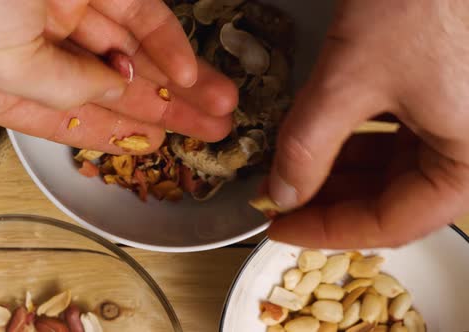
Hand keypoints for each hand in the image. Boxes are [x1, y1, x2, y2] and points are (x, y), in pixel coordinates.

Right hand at [0, 0, 236, 152]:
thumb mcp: (2, 71)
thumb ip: (62, 91)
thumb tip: (111, 95)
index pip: (65, 121)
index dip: (113, 137)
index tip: (154, 148)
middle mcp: (27, 46)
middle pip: (109, 90)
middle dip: (163, 111)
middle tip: (207, 131)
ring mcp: (59, 8)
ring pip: (131, 53)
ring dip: (179, 82)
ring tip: (220, 105)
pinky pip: (138, 13)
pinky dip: (166, 41)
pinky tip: (192, 70)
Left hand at [267, 0, 468, 247]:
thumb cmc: (419, 1)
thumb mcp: (351, 80)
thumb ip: (310, 145)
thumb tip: (281, 195)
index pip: (393, 223)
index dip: (328, 232)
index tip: (278, 228)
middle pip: (392, 198)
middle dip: (328, 200)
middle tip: (276, 199)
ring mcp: (456, 118)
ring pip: (390, 168)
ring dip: (336, 171)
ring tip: (287, 171)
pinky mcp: (440, 91)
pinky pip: (393, 133)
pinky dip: (351, 139)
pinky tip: (317, 137)